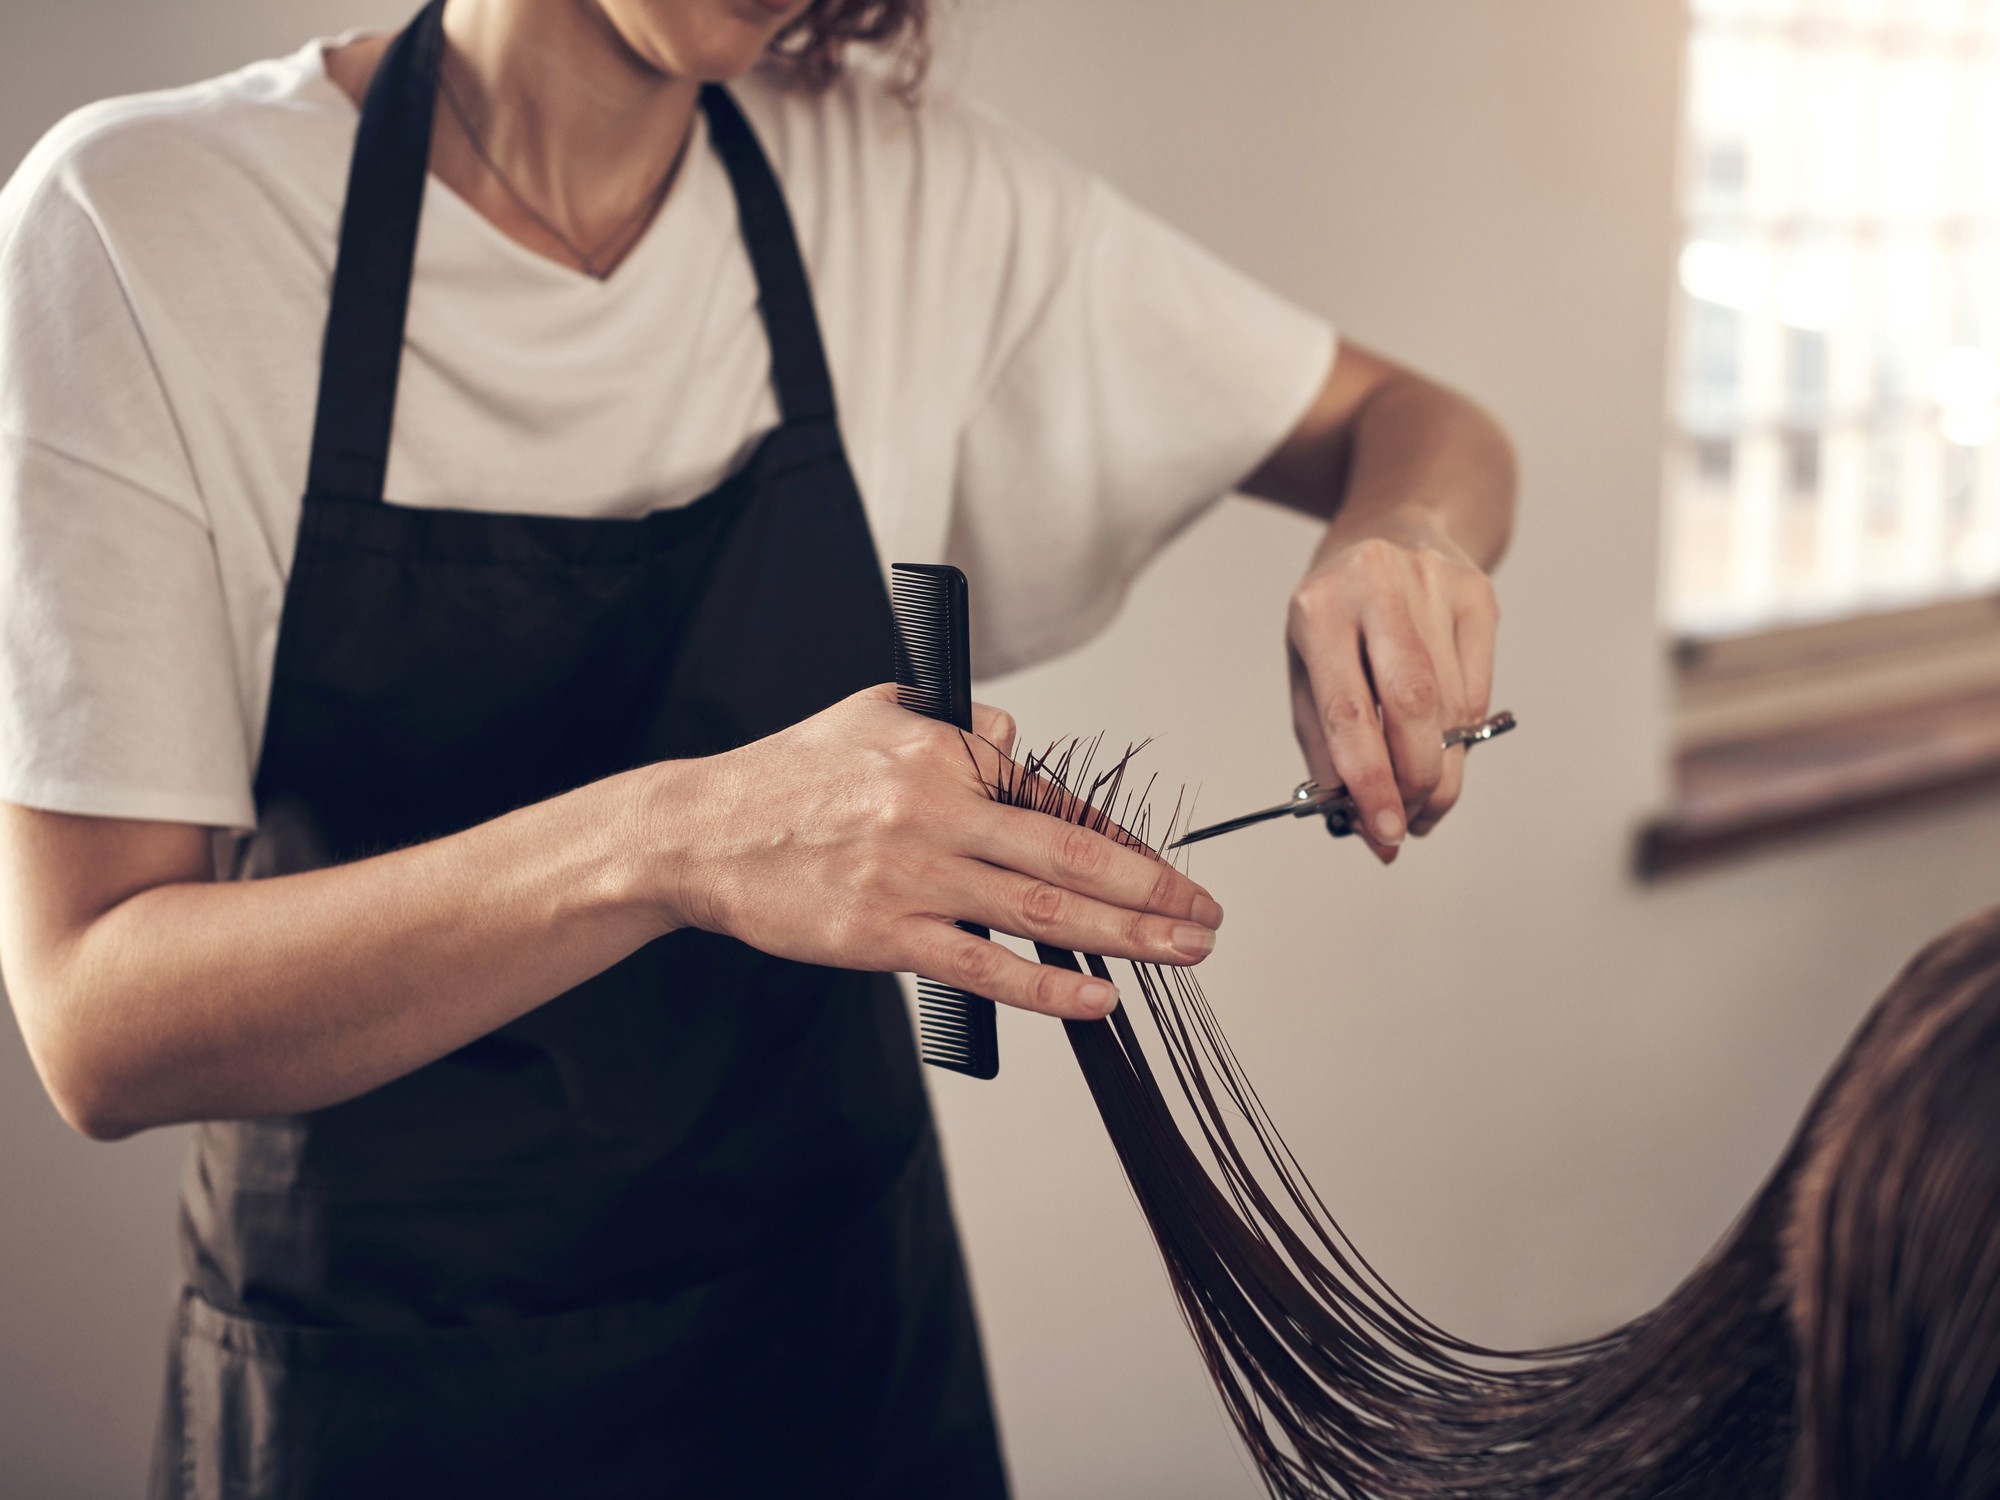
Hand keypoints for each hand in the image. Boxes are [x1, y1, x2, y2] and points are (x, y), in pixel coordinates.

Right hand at [667, 686, 1224, 1018]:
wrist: (702, 830)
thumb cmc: (790, 775)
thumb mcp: (874, 712)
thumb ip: (956, 721)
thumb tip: (1019, 742)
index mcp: (944, 746)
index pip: (1056, 796)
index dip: (1120, 840)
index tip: (1163, 873)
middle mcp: (937, 806)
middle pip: (1072, 852)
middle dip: (1154, 889)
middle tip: (1209, 914)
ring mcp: (912, 874)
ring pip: (1042, 908)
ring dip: (1129, 935)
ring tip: (1186, 951)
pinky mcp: (882, 935)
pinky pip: (982, 965)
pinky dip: (1047, 985)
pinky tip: (1098, 999)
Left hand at [1286, 513, 1498, 862]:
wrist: (1395, 526)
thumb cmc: (1341, 609)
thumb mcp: (1307, 667)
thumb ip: (1325, 748)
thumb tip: (1357, 821)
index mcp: (1318, 608)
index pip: (1347, 710)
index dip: (1369, 780)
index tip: (1382, 829)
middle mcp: (1376, 587)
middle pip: (1411, 706)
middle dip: (1414, 780)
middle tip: (1409, 823)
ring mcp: (1434, 585)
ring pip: (1452, 706)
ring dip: (1441, 771)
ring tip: (1424, 801)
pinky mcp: (1478, 594)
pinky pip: (1479, 689)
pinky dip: (1464, 735)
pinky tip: (1446, 748)